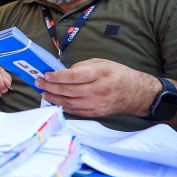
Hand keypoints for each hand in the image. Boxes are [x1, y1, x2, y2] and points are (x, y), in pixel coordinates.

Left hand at [36, 58, 160, 117]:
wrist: (137, 93)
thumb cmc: (118, 74)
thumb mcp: (102, 63)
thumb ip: (82, 67)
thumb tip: (62, 72)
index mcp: (100, 74)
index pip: (74, 76)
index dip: (57, 76)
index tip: (46, 74)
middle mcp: (98, 90)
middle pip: (69, 90)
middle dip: (50, 87)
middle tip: (38, 83)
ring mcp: (97, 104)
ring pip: (69, 103)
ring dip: (53, 98)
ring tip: (44, 92)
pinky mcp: (96, 113)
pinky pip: (75, 111)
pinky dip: (63, 106)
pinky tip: (56, 101)